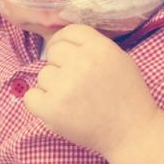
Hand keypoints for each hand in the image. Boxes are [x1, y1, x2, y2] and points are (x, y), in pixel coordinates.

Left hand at [24, 24, 159, 157]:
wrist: (132, 132)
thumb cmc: (128, 96)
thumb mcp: (119, 60)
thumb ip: (94, 47)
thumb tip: (66, 42)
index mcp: (99, 48)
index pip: (69, 31)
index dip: (65, 41)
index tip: (65, 54)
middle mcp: (81, 62)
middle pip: (54, 51)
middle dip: (60, 65)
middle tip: (74, 82)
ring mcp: (65, 86)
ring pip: (43, 75)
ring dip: (53, 86)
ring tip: (73, 99)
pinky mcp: (52, 109)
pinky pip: (31, 96)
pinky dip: (40, 103)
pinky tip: (57, 108)